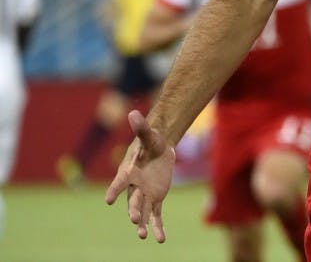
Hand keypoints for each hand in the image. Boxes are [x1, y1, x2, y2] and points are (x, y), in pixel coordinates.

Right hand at [105, 110, 176, 242]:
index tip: (108, 199)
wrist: (159, 149)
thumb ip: (141, 128)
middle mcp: (134, 187)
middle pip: (132, 201)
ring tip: (142, 236)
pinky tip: (161, 239)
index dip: (115, 190)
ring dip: (142, 224)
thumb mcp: (149, 135)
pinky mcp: (155, 199)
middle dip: (132, 210)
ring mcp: (144, 195)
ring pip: (142, 211)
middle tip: (134, 220)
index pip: (120, 182)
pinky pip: (156, 215)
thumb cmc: (151, 141)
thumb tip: (133, 113)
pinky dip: (158, 227)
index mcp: (128, 172)